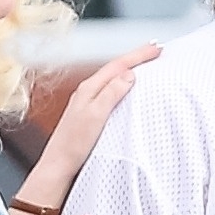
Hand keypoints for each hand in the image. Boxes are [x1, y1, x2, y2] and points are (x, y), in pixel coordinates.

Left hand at [23, 45, 162, 202]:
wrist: (58, 165)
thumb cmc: (73, 144)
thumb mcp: (96, 115)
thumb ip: (112, 93)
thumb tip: (129, 74)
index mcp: (89, 88)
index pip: (118, 65)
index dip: (138, 55)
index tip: (156, 48)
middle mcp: (87, 92)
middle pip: (115, 68)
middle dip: (136, 58)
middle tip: (154, 51)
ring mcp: (87, 102)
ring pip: (112, 79)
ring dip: (129, 70)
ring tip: (144, 65)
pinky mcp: (89, 114)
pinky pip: (110, 91)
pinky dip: (122, 85)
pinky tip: (127, 90)